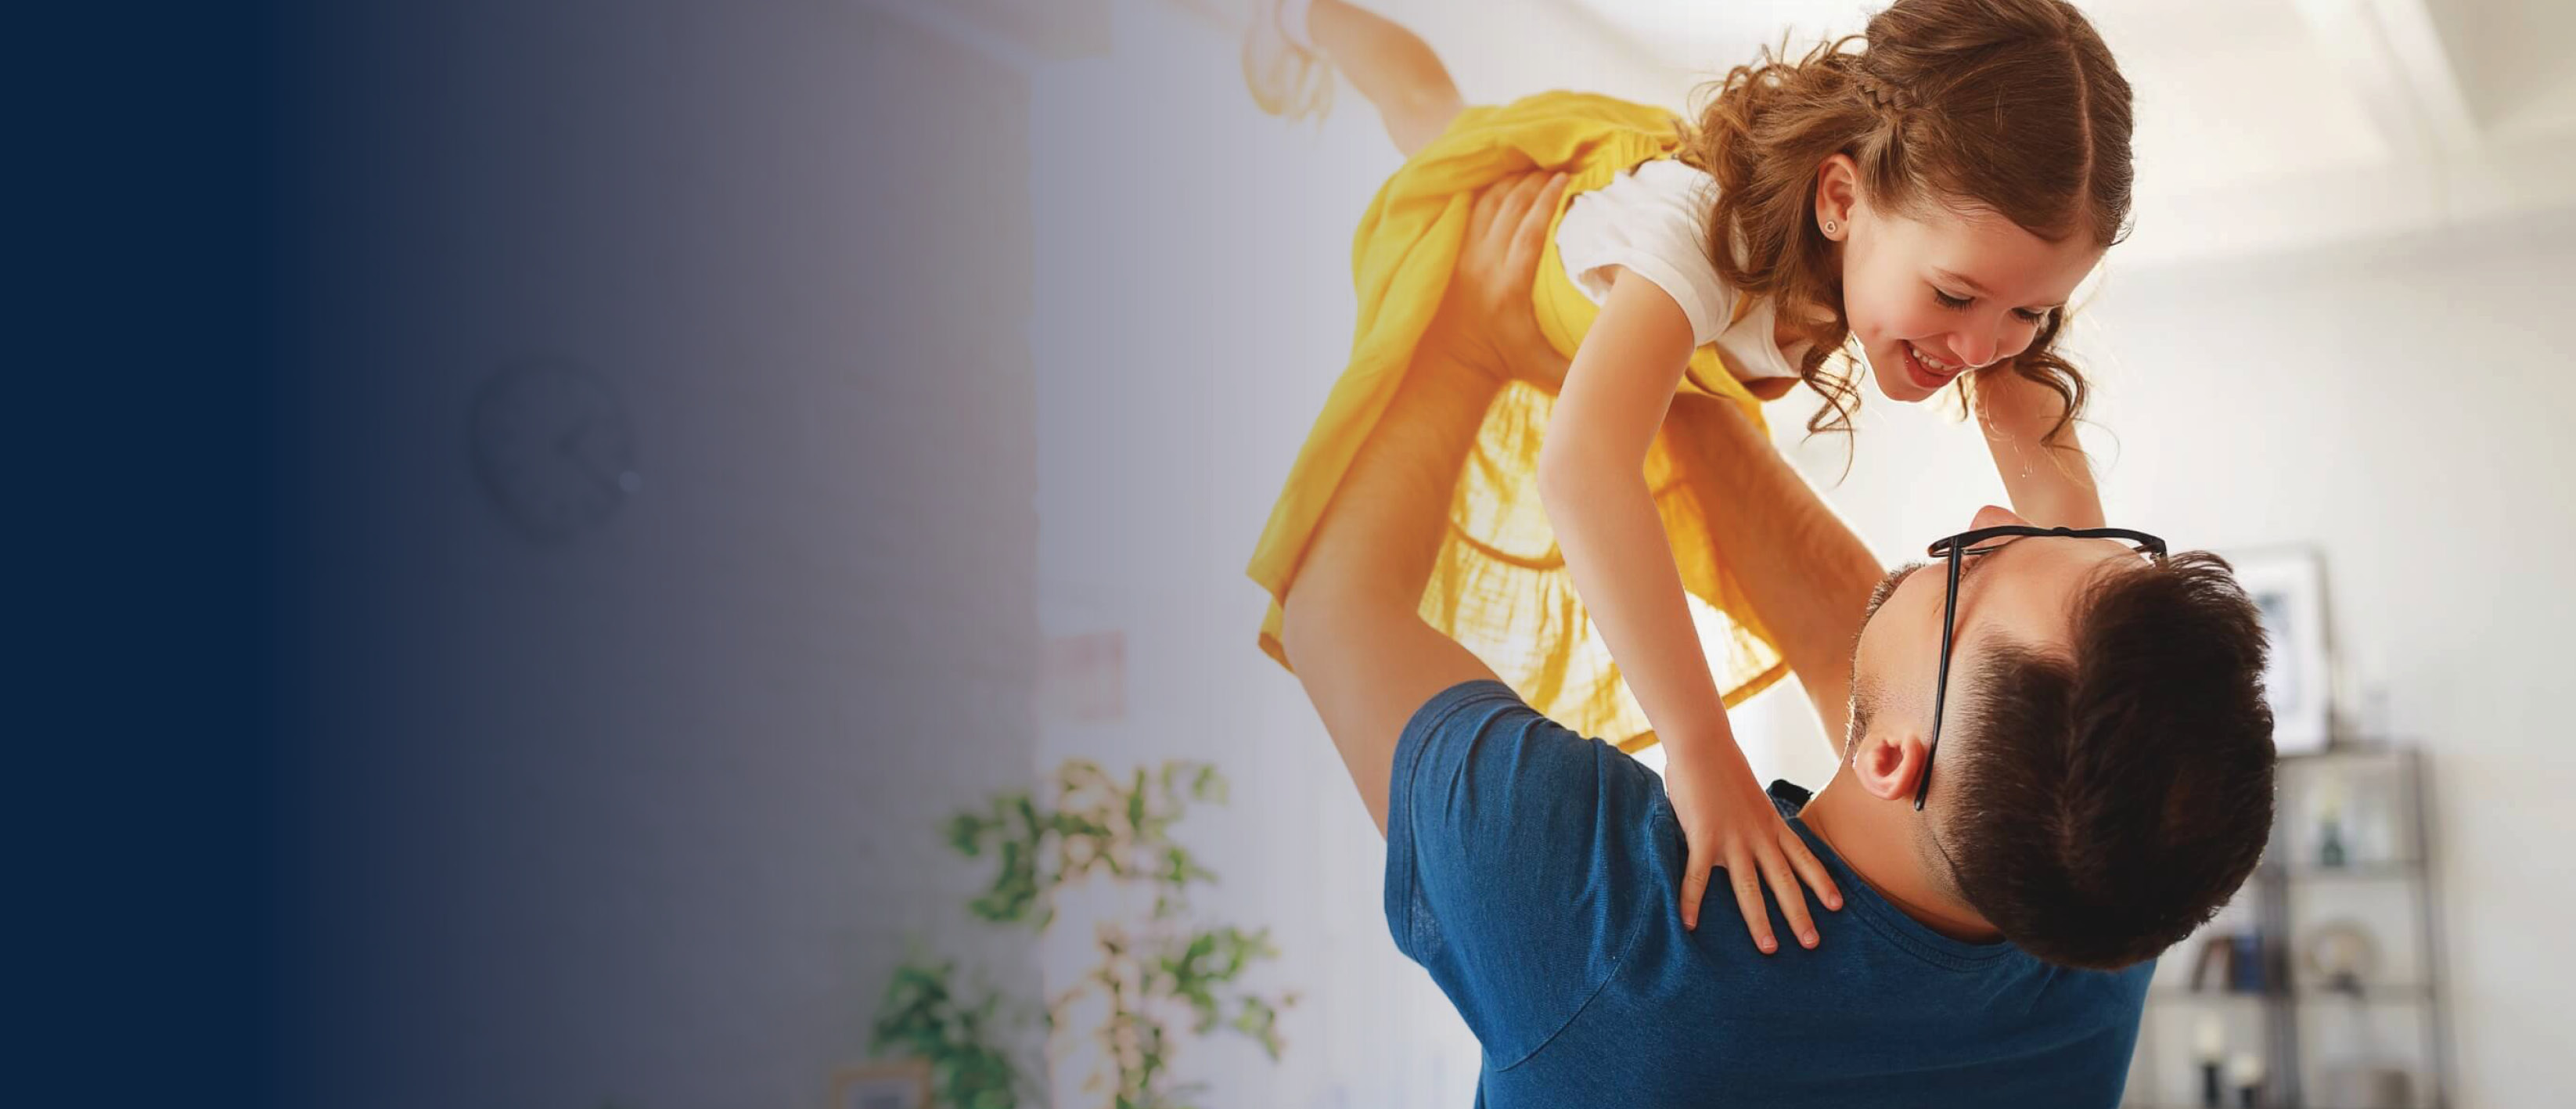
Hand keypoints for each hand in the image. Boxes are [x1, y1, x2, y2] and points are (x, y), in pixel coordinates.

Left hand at [1427, 171, 1573, 388]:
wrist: (1455, 363)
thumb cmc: (1508, 363)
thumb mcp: (1549, 369)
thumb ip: (1586, 364)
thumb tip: (1629, 351)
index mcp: (1510, 288)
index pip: (1529, 231)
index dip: (1547, 200)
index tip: (1565, 178)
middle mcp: (1485, 265)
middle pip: (1510, 208)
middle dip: (1535, 181)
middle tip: (1558, 165)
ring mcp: (1466, 256)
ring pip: (1489, 203)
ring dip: (1513, 180)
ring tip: (1537, 167)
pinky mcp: (1455, 252)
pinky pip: (1473, 209)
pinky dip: (1492, 189)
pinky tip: (1509, 178)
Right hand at [1664, 745, 1842, 950]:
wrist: (1704, 743)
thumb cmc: (1722, 768)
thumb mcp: (1750, 797)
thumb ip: (1751, 820)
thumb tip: (1746, 834)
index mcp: (1772, 824)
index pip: (1803, 859)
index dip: (1821, 883)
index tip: (1837, 906)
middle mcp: (1758, 836)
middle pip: (1784, 882)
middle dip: (1800, 914)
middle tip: (1812, 944)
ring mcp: (1732, 838)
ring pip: (1750, 887)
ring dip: (1760, 920)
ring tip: (1770, 949)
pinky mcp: (1703, 836)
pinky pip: (1697, 876)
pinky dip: (1692, 901)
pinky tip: (1688, 924)